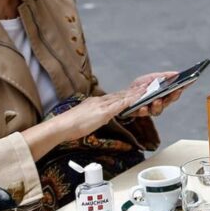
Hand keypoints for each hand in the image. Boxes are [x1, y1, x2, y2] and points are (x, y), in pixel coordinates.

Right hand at [22, 88, 145, 160]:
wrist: (61, 126)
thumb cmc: (71, 125)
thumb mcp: (87, 118)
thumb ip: (96, 116)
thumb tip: (102, 116)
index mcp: (97, 102)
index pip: (116, 96)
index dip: (128, 93)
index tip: (138, 89)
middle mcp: (100, 101)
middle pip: (121, 94)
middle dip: (135, 90)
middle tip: (148, 84)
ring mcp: (102, 106)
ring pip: (122, 97)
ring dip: (135, 93)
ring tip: (147, 89)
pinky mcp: (102, 112)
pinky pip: (118, 106)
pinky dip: (128, 101)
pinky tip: (137, 99)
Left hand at [127, 72, 183, 117]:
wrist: (123, 96)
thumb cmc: (140, 87)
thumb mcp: (150, 78)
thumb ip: (163, 76)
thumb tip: (176, 73)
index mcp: (164, 94)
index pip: (176, 91)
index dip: (184, 86)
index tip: (190, 80)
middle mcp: (160, 103)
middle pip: (169, 101)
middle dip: (173, 96)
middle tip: (176, 90)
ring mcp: (150, 109)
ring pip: (158, 110)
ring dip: (159, 105)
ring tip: (157, 100)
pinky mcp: (139, 113)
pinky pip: (143, 113)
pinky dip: (144, 110)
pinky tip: (143, 106)